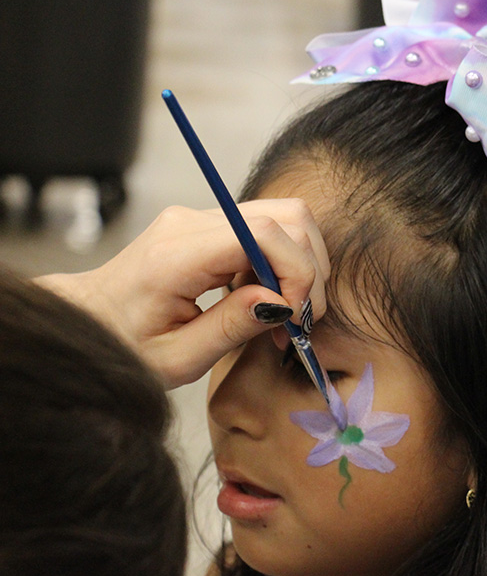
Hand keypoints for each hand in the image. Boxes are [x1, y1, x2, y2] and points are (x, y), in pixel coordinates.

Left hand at [36, 200, 329, 388]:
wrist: (89, 321)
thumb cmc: (123, 345)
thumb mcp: (178, 358)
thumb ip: (231, 327)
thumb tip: (280, 301)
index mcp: (177, 255)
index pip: (265, 234)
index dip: (297, 271)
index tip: (294, 316)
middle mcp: (190, 222)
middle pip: (286, 216)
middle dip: (307, 269)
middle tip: (296, 319)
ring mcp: (200, 217)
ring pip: (284, 218)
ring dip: (299, 265)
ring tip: (283, 312)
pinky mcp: (210, 224)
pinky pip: (267, 230)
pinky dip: (283, 264)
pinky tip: (267, 299)